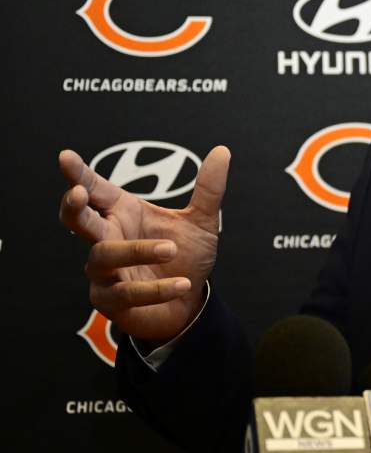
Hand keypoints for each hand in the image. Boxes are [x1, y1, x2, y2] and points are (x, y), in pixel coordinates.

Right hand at [59, 146, 229, 343]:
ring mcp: (104, 271)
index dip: (79, 173)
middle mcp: (107, 238)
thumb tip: (222, 151)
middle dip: (75, 207)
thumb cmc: (185, 256)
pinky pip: (127, 293)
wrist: (189, 302)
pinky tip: (182, 284)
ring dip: (137, 250)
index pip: (95, 188)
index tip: (65, 156)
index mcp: (122, 212)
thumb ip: (209, 190)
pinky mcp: (110, 301)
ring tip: (171, 249)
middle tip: (79, 194)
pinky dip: (156, 288)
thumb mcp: (202, 222)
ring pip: (105, 256)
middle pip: (79, 221)